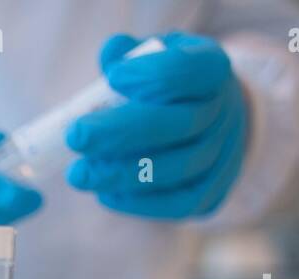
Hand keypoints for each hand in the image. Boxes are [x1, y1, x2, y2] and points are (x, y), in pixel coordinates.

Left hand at [66, 33, 247, 218]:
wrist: (210, 120)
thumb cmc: (169, 85)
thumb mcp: (153, 56)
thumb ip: (129, 54)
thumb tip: (110, 55)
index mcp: (211, 68)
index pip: (187, 70)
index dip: (150, 75)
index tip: (113, 77)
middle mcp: (223, 112)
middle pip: (178, 125)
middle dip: (120, 133)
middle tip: (75, 136)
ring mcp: (222, 156)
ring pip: (176, 170)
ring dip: (121, 174)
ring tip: (79, 174)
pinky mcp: (212, 193)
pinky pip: (177, 204)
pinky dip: (138, 203)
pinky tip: (106, 194)